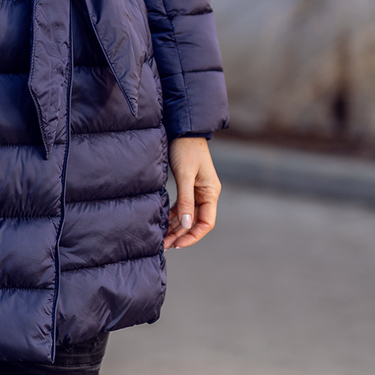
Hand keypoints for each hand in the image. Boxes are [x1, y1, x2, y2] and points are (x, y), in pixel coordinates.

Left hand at [164, 136, 220, 250]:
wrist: (184, 129)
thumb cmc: (186, 149)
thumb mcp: (184, 175)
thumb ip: (185, 200)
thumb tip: (185, 224)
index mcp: (211, 192)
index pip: (206, 222)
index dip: (193, 236)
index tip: (178, 244)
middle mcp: (206, 194)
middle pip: (196, 221)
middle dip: (181, 234)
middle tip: (165, 245)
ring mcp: (197, 190)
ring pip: (188, 215)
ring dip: (176, 227)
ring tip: (163, 238)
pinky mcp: (189, 185)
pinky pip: (183, 206)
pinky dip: (174, 215)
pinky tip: (164, 222)